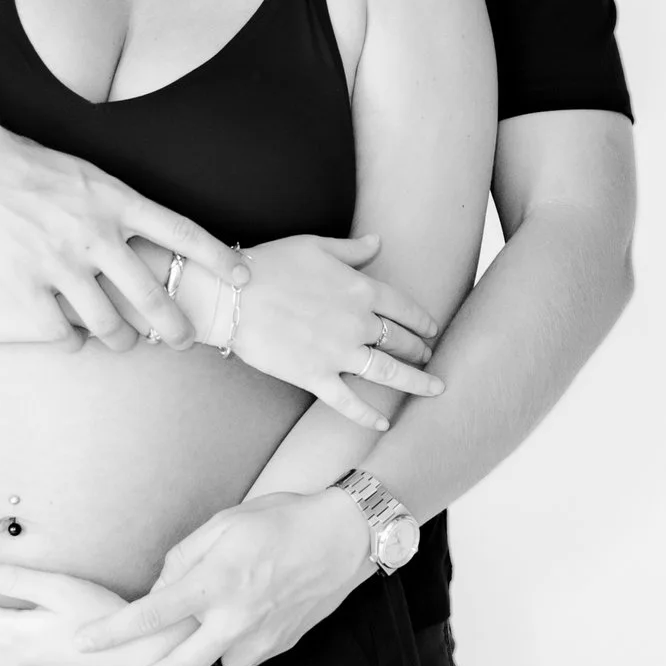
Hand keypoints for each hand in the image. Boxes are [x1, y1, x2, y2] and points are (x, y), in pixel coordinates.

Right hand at [0, 114, 243, 348]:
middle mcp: (96, 233)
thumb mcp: (89, 174)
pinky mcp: (24, 282)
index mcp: (117, 200)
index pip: (184, 233)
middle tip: (184, 341)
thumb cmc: (30, 163)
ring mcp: (60, 261)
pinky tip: (73, 340)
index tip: (244, 279)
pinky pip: (59, 330)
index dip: (219, 259)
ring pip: (107, 323)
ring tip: (124, 342)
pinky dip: (71, 341)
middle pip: (151, 295)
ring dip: (122, 340)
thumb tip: (146, 233)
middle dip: (174, 326)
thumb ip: (119, 205)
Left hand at [73, 489, 376, 665]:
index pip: (151, 616)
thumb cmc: (281, 521)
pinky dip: (215, 664)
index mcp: (214, 582)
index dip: (111, 633)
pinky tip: (207, 651)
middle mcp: (234, 618)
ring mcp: (258, 639)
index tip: (83, 643)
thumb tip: (158, 590)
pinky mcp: (276, 648)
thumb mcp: (223, 524)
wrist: (344, 539)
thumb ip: (183, 559)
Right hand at [217, 234, 445, 429]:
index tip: (432, 329)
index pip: (404, 308)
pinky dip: (369, 416)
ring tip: (433, 387)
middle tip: (428, 356)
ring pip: (389, 373)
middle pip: (400, 340)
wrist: (232, 296)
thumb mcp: (314, 245)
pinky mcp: (315, 377)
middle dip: (419, 349)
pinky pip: (349, 403)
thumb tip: (378, 241)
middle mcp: (357, 323)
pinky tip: (384, 424)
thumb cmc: (269, 264)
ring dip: (416, 381)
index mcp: (360, 289)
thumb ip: (351, 249)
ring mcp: (338, 354)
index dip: (422, 320)